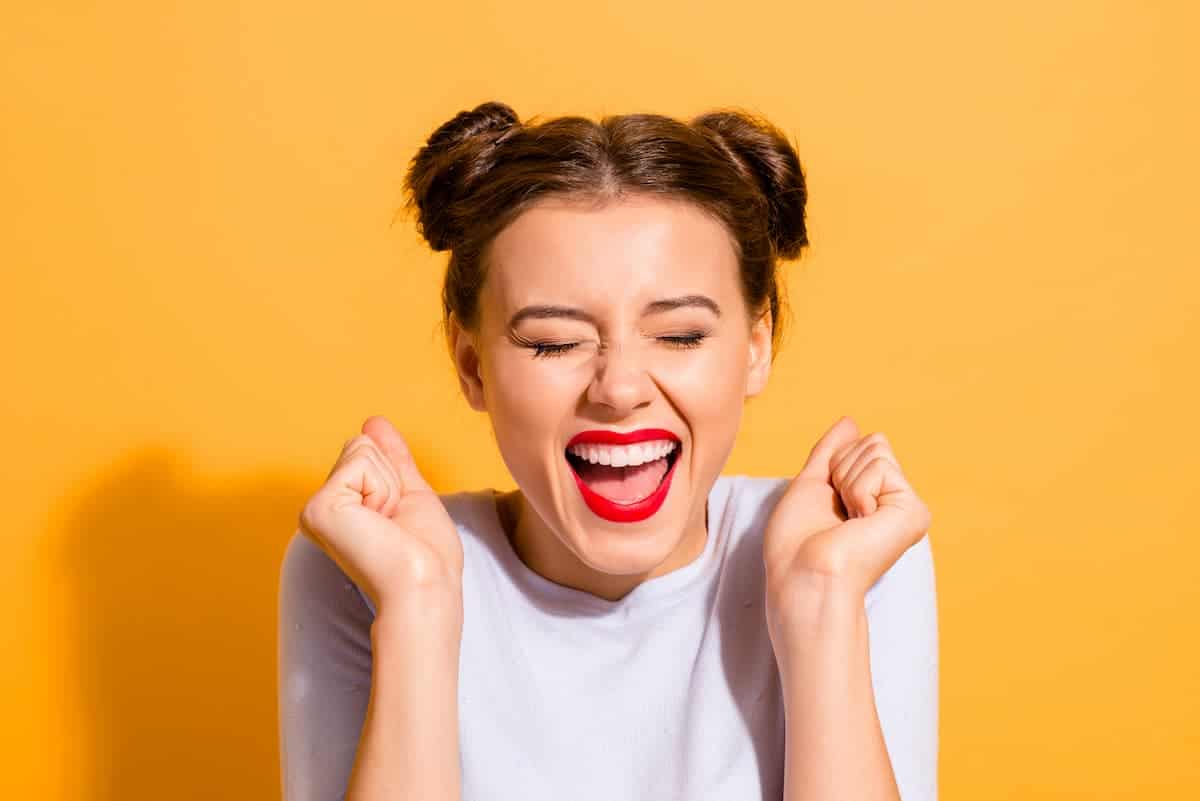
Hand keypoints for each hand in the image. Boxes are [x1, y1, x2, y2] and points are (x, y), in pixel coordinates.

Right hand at [298, 415, 463, 614]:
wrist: (425, 585)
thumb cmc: (427, 555)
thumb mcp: (410, 493)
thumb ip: (390, 458)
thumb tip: (373, 421)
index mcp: (340, 507)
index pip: (365, 452)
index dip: (395, 478)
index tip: (397, 520)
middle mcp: (321, 507)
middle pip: (362, 445)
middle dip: (392, 478)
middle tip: (394, 523)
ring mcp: (316, 507)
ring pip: (361, 449)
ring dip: (388, 485)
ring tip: (387, 525)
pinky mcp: (318, 507)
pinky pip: (360, 461)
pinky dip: (381, 488)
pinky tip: (377, 522)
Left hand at [762, 415, 931, 607]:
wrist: (803, 576)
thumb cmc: (796, 543)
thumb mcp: (810, 484)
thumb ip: (831, 452)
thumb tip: (850, 421)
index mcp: (872, 497)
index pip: (860, 443)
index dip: (833, 465)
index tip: (828, 505)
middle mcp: (894, 502)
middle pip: (872, 441)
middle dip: (841, 469)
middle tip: (837, 514)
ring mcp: (907, 506)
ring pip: (877, 448)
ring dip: (848, 481)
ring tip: (848, 520)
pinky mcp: (914, 512)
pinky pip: (880, 466)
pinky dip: (858, 490)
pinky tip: (860, 523)